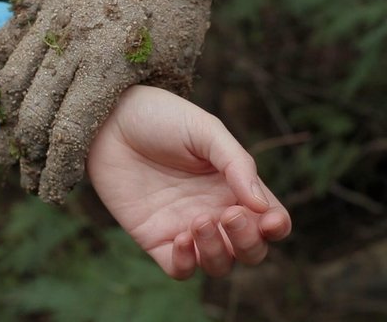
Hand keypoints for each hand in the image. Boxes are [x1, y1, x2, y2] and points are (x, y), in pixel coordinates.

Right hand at [0, 0, 211, 204]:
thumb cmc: (179, 16)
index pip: (71, 132)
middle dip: (30, 155)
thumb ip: (146, 107)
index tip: (52, 193)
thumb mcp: (175, 68)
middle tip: (27, 178)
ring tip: (6, 150)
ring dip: (7, 122)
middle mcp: (75, 44)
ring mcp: (53, 19)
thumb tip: (129, 144)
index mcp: (111, 67)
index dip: (58, 169)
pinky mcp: (41, 0)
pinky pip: (2, 42)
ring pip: (14, 81)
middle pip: (37, 113)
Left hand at [86, 85, 290, 278]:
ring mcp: (186, 227)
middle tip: (229, 215)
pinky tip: (181, 237)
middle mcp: (216, 211)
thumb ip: (237, 164)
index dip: (277, 227)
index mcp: (234, 185)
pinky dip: (187, 263)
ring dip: (218, 252)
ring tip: (198, 220)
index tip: (269, 220)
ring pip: (219, 264)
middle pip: (250, 250)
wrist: (109, 120)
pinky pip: (180, 270)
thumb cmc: (161, 117)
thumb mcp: (205, 130)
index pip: (270, 219)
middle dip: (249, 242)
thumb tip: (261, 206)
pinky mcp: (155, 239)